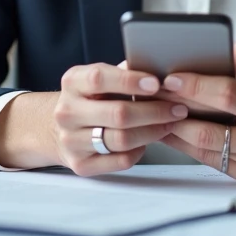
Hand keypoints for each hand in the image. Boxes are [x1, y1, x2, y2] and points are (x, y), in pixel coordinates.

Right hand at [52, 62, 188, 175]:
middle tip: (177, 108)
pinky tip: (146, 140)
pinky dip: (139, 150)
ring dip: (153, 132)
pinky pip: (121, 160)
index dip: (130, 81)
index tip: (157, 83)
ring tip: (169, 123)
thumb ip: (124, 73)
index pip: (100, 79)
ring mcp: (72, 141)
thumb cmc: (90, 99)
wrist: (58, 128)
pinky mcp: (81, 165)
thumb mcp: (99, 78)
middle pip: (118, 114)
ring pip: (122, 140)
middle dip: (154, 111)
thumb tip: (160, 70)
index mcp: (72, 83)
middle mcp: (67, 112)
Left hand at [159, 42, 235, 185]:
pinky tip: (168, 129)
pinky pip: (207, 160)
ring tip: (152, 111)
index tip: (170, 77)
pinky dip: (184, 144)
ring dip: (172, 130)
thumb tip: (235, 47)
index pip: (229, 95)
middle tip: (150, 94)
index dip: (196, 86)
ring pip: (203, 148)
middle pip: (209, 128)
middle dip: (175, 110)